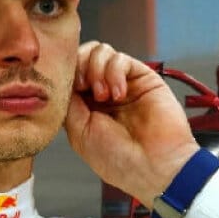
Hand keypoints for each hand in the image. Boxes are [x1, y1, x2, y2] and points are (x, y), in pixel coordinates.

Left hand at [64, 41, 199, 207]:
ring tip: (104, 95)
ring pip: (100, 52)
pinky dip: (114, 72)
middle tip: (84, 88)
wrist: (154, 166)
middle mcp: (104, 92)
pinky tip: (119, 94)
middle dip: (79, 67)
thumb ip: (69, 102)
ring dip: (96, 70)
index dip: (65, 75)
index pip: (69, 75)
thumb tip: (64, 78)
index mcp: (86, 107)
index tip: (67, 89)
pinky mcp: (142, 77)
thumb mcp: (79, 133)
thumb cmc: (120, 160)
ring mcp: (123, 83)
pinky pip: (121, 58)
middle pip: (83, 57)